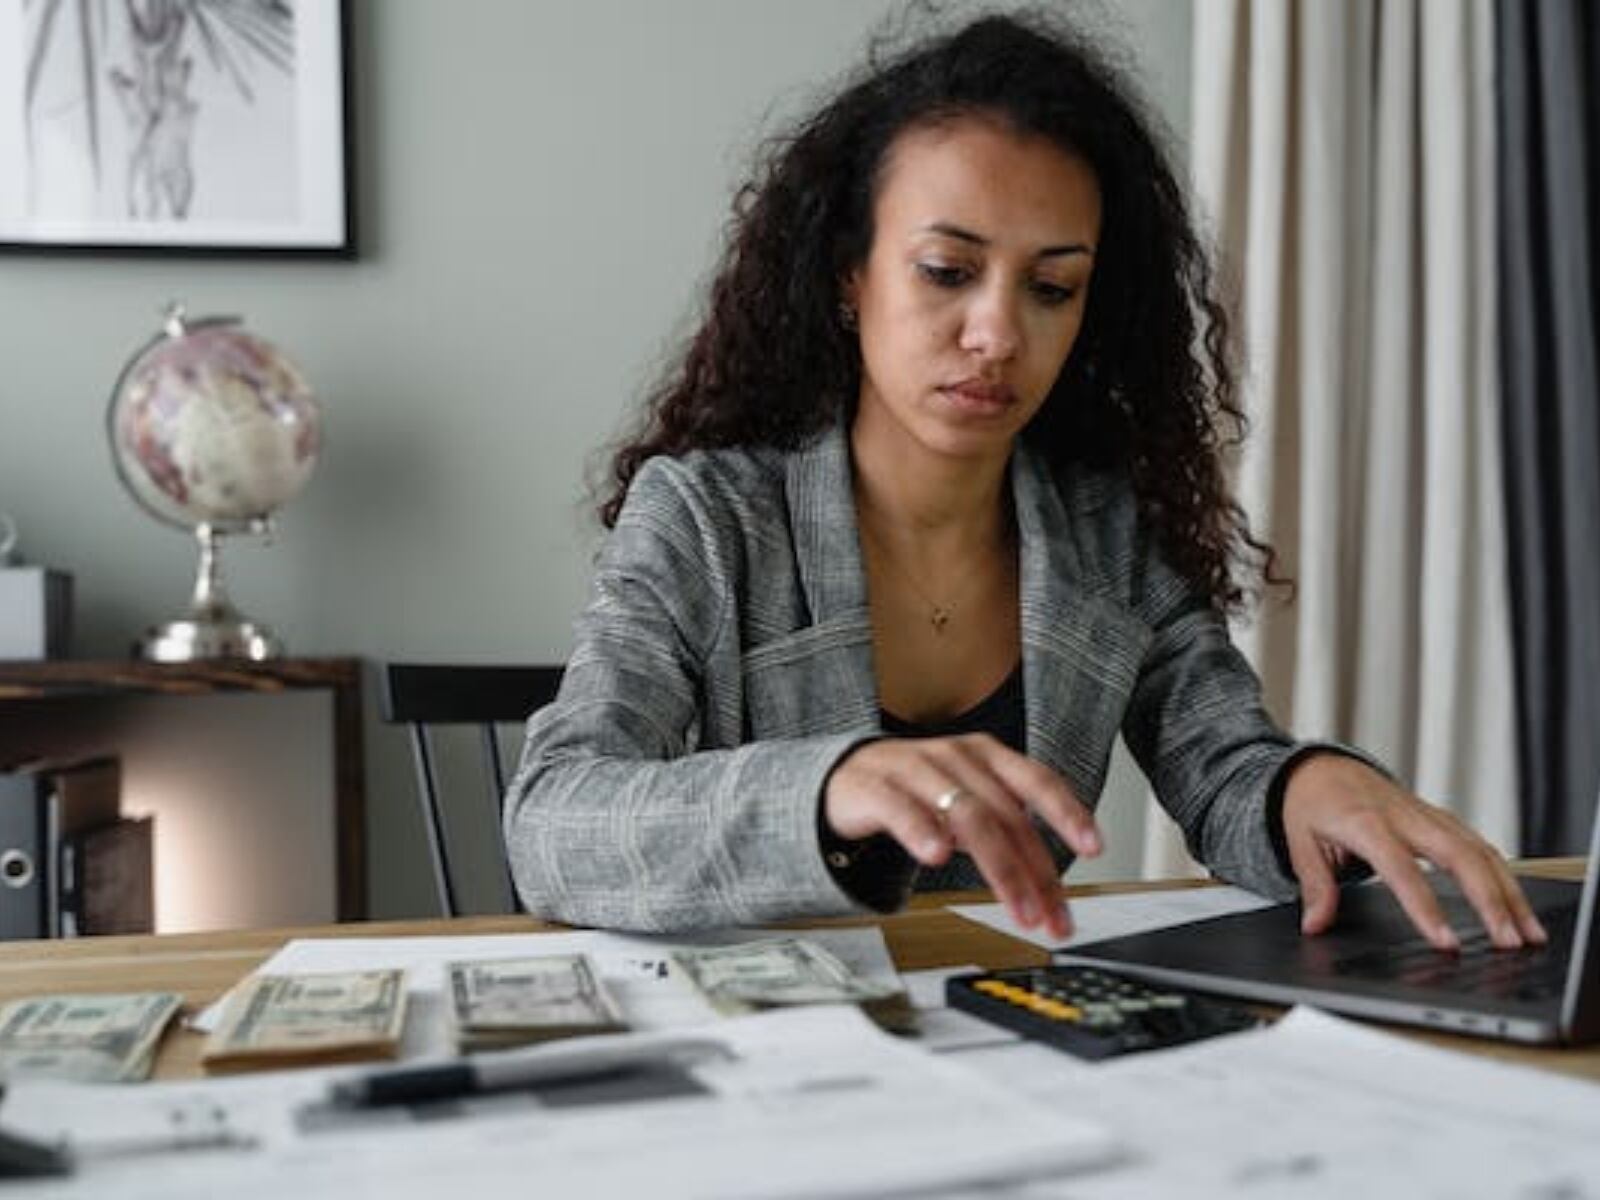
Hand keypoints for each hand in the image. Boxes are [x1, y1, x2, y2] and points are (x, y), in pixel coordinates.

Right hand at [824, 734, 1101, 938]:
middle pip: (1006, 814)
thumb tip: (1050, 883)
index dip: (1068, 812)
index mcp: (986, 757)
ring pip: (967, 816)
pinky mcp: (875, 787)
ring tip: (1015, 906)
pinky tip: (937, 856)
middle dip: (1034, 872)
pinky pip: (902, 809)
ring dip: (998, 867)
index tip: (1095, 847)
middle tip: (1049, 915)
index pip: (1037, 780)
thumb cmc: (916, 793)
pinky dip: (922, 831)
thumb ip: (1008, 831)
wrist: (845, 778)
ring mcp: (915, 769)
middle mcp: (956, 758)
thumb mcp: (969, 804)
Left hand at [1282, 754, 1547, 950]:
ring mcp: (1427, 816)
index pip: (1401, 869)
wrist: (1322, 767)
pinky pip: (1478, 845)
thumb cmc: (1312, 801)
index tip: (1445, 941)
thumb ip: (1314, 884)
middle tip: (1507, 942)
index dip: (1425, 906)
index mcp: (1366, 823)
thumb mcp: (1300, 840)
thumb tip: (1315, 925)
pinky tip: (1517, 904)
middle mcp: (1404, 817)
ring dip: (1509, 892)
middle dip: (1490, 900)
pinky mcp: (1440, 820)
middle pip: (1459, 856)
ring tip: (1528, 934)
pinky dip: (1503, 875)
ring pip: (1479, 850)